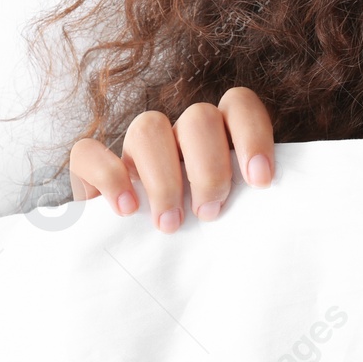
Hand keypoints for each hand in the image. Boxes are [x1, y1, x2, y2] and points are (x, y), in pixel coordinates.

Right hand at [68, 87, 276, 232]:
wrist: (138, 257)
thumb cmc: (202, 235)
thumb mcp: (232, 217)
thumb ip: (247, 202)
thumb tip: (274, 217)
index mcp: (219, 136)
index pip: (239, 105)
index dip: (253, 136)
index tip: (259, 182)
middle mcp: (178, 133)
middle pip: (198, 118)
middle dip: (208, 169)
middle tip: (210, 214)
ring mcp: (135, 147)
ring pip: (148, 127)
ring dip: (164, 178)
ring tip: (171, 224)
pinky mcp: (91, 167)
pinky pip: (89, 151)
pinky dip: (109, 178)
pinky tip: (127, 210)